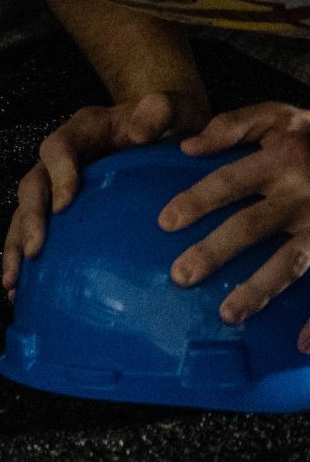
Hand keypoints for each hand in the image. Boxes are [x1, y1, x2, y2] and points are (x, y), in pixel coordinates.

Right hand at [2, 91, 184, 295]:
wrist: (165, 128)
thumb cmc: (169, 119)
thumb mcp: (173, 107)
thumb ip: (160, 109)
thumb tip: (143, 126)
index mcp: (82, 129)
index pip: (58, 148)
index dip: (57, 175)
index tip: (65, 204)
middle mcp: (61, 157)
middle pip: (32, 184)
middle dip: (29, 219)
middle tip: (36, 251)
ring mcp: (58, 184)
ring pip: (25, 213)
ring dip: (16, 245)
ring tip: (14, 282)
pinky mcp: (65, 209)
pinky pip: (39, 231)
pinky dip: (27, 258)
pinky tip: (25, 289)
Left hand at [162, 103, 309, 340]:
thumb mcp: (279, 116)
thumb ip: (232, 126)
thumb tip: (186, 147)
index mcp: (281, 160)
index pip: (231, 182)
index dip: (198, 200)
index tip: (166, 222)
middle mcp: (303, 196)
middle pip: (252, 226)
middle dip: (216, 252)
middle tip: (181, 276)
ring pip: (290, 263)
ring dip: (259, 290)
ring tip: (228, 314)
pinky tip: (302, 346)